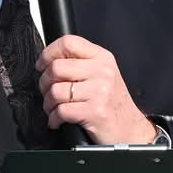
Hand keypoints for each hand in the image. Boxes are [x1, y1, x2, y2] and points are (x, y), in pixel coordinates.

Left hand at [37, 34, 156, 144]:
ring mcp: (99, 92)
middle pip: (57, 67)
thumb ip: (81, 64)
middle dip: (44, 83)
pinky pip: (61, 111)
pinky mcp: (94, 112)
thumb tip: (50, 62)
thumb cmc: (112, 104)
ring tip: (53, 109)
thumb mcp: (103, 75)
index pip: (68, 43)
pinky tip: (58, 120)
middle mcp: (102, 72)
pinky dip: (54, 118)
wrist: (130, 129)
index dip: (48, 53)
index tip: (42, 65)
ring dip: (48, 104)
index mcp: (102, 58)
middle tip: (47, 92)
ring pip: (56, 91)